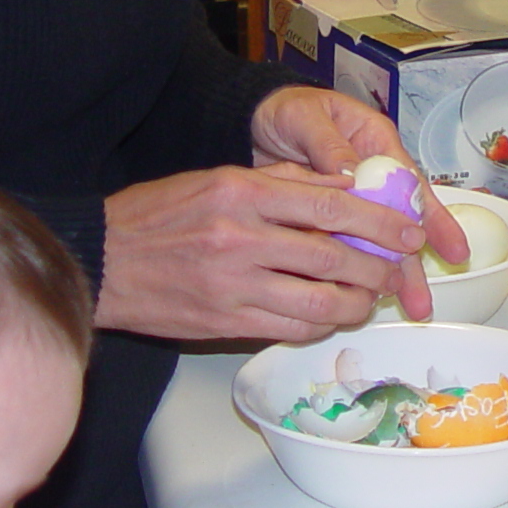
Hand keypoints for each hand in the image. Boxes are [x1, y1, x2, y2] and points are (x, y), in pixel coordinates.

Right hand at [98, 163, 431, 342]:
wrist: (100, 261)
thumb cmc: (156, 216)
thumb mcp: (215, 178)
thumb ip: (281, 184)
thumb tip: (345, 188)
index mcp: (242, 191)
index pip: (331, 206)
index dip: (380, 221)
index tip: (408, 230)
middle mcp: (241, 237)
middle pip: (335, 258)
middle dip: (379, 268)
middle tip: (399, 270)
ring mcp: (234, 285)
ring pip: (320, 303)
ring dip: (357, 304)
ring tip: (370, 298)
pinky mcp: (226, 323)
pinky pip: (292, 329)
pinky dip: (321, 324)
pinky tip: (329, 315)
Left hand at [249, 86, 470, 318]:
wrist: (252, 120)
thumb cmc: (285, 110)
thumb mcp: (305, 118)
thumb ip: (328, 144)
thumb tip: (354, 176)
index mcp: (374, 142)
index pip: (411, 184)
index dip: (433, 219)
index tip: (451, 250)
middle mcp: (372, 174)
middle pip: (401, 221)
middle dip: (414, 262)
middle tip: (423, 300)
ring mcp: (352, 199)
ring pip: (378, 240)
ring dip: (392, 273)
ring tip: (409, 308)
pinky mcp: (329, 218)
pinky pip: (348, 245)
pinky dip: (357, 270)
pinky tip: (362, 296)